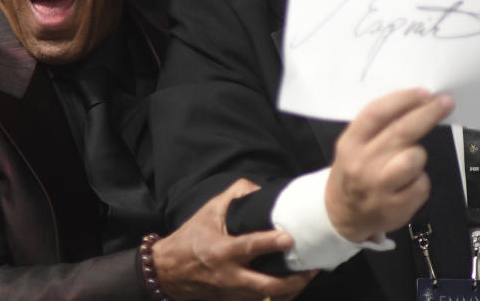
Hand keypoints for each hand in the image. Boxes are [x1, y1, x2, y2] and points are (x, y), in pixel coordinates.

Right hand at [152, 178, 316, 300]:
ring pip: (268, 298)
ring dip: (291, 290)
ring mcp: (232, 293)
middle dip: (293, 280)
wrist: (168, 271)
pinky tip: (292, 285)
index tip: (290, 238)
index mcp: (220, 251)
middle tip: (311, 267)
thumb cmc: (190, 238)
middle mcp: (228, 276)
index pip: (249, 247)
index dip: (270, 243)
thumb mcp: (208, 212)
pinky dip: (280, 296)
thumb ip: (234, 196)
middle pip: (267, 286)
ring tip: (308, 275)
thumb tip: (260, 189)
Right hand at [325, 88, 454, 242]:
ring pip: (415, 157)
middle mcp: (363, 162)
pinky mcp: (396, 206)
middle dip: (428, 113)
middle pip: (401, 132)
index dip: (403, 100)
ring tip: (409, 159)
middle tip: (445, 103)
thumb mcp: (353, 145)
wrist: (342, 213)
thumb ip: (377, 127)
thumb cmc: (353, 171)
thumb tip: (414, 104)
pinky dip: (420, 180)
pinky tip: (408, 183)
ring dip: (419, 154)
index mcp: (351, 142)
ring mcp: (380, 186)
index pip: (377, 114)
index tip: (424, 93)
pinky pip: (422, 183)